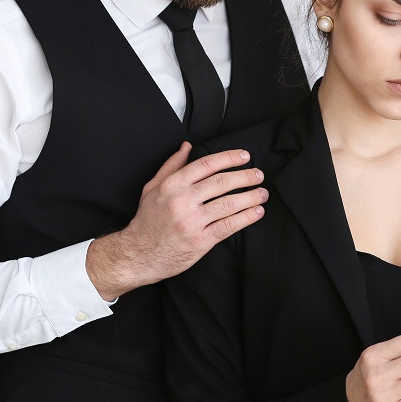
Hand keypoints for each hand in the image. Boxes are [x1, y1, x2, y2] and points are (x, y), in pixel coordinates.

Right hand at [86, 142, 268, 299]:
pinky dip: (246, 218)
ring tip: (262, 193)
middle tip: (258, 174)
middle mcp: (182, 201)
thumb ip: (171, 166)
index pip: (206, 164)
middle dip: (245, 176)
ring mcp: (192, 222)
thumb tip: (187, 147)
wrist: (138, 254)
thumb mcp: (153, 188)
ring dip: (250, 197)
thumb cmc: (147, 220)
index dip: (229, 158)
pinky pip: (228, 226)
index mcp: (172, 185)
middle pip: (221, 182)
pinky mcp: (200, 241)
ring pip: (228, 204)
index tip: (244, 156)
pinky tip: (257, 212)